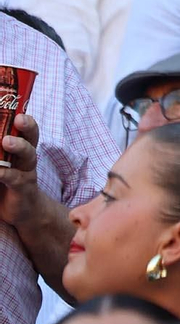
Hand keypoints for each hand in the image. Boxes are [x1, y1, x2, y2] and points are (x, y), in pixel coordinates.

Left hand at [0, 113, 44, 228]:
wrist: (22, 212)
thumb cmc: (6, 184)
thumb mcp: (1, 165)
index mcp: (21, 149)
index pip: (25, 129)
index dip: (25, 118)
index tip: (18, 110)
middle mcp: (26, 157)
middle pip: (32, 137)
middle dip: (28, 126)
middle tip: (19, 118)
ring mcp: (26, 172)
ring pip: (28, 155)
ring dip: (18, 146)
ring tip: (6, 141)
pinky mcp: (22, 188)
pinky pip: (14, 178)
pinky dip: (4, 173)